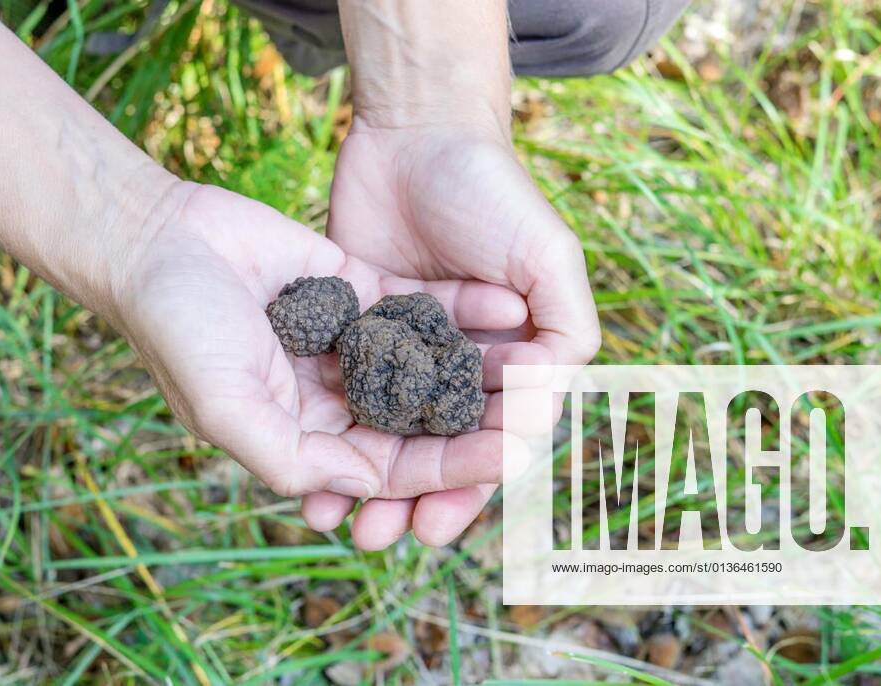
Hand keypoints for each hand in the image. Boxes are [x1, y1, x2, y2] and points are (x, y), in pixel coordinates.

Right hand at [112, 181, 512, 502]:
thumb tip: (363, 488)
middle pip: (421, 423)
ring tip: (537, 368)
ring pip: (428, 365)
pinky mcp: (358, 289)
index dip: (448, 468)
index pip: (392, 468)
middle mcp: (335, 396)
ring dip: (477, 370)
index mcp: (306, 437)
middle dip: (475, 425)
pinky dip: (458, 311)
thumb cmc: (179, 329)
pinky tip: (506, 311)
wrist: (159, 238)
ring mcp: (350, 341)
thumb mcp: (226, 408)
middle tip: (537, 419)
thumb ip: (292, 456)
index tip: (504, 458)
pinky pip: (417, 306)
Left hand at [303, 122, 600, 548]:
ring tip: (345, 521)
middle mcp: (461, 365)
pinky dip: (338, 431)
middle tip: (387, 537)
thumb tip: (544, 399)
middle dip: (418, 498)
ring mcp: (408, 353)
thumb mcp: (548, 252)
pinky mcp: (362, 333)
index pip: (497, 438)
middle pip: (440, 449)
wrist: (416, 136)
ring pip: (392, 433)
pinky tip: (314, 465)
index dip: (472, 483)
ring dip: (373, 480)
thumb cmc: (491, 191)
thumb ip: (566, 324)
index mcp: (514, 358)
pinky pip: (351, 395)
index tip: (442, 518)